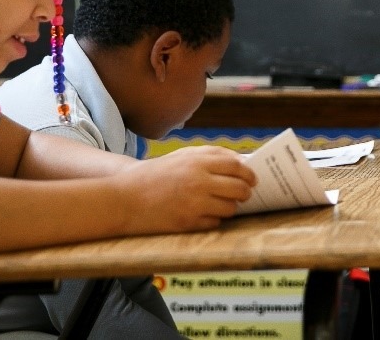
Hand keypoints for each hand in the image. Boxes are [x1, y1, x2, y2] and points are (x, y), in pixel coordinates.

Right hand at [120, 145, 256, 232]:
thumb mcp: (182, 156)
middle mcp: (199, 182)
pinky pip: (215, 223)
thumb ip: (211, 156)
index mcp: (198, 162)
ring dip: (230, 208)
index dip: (249, 174)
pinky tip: (205, 214)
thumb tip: (241, 161)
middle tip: (245, 194)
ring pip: (230, 208)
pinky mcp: (188, 223)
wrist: (125, 198)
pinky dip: (214, 220)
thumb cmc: (156, 174)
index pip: (237, 167)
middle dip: (245, 193)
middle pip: (239, 189)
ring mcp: (194, 204)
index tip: (253, 179)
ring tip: (222, 204)